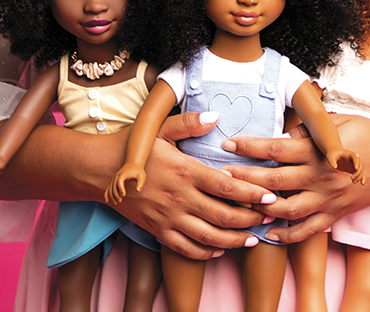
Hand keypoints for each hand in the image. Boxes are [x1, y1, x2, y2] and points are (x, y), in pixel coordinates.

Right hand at [105, 164, 145, 204]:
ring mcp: (114, 179)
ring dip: (112, 196)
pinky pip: (108, 188)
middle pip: (113, 186)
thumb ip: (140, 183)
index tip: (124, 195)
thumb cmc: (138, 171)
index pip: (119, 182)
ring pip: (110, 188)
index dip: (121, 188)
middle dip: (116, 194)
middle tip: (120, 201)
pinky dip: (107, 194)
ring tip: (117, 203)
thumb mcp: (141, 176)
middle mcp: (116, 176)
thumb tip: (138, 190)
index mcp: (123, 174)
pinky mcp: (113, 181)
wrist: (133, 165)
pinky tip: (107, 201)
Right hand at [110, 112, 280, 258]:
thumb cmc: (132, 148)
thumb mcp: (159, 129)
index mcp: (185, 171)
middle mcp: (179, 197)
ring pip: (209, 237)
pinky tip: (220, 248)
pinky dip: (207, 252)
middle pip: (224, 215)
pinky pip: (186, 249)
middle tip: (271, 218)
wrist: (98, 171)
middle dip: (252, 219)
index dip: (252, 194)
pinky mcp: (157, 231)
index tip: (271, 196)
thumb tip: (215, 116)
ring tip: (254, 238)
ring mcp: (168, 217)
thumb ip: (189, 123)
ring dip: (235, 240)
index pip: (227, 187)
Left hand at [221, 114, 369, 242]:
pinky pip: (307, 230)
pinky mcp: (335, 215)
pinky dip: (286, 234)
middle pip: (274, 181)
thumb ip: (310, 127)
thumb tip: (285, 130)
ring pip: (286, 209)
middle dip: (244, 178)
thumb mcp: (339, 122)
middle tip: (221, 175)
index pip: (276, 149)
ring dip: (260, 208)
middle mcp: (320, 177)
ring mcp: (327, 199)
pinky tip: (267, 233)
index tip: (228, 143)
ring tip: (238, 203)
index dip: (249, 146)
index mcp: (319, 151)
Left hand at [324, 148, 364, 183]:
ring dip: (358, 177)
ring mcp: (355, 165)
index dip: (357, 163)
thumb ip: (332, 162)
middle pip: (360, 166)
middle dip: (357, 173)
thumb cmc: (332, 155)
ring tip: (353, 182)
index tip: (356, 169)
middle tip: (351, 178)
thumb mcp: (330, 157)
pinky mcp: (353, 170)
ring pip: (360, 171)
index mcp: (350, 154)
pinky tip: (362, 184)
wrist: (334, 154)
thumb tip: (335, 168)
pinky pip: (360, 174)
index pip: (356, 158)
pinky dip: (362, 178)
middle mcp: (354, 160)